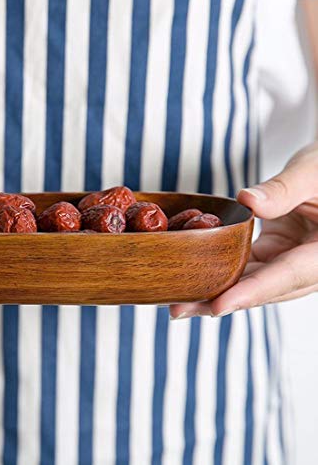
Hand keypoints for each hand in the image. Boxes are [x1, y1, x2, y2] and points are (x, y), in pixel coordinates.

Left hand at [170, 141, 317, 318]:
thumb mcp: (311, 173)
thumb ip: (284, 189)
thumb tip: (247, 201)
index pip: (287, 276)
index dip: (251, 292)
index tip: (218, 305)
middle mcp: (309, 266)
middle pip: (263, 289)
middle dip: (221, 300)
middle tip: (180, 309)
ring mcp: (289, 262)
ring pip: (250, 282)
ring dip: (215, 292)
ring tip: (177, 302)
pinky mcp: (273, 254)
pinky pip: (245, 267)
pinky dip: (219, 273)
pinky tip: (191, 280)